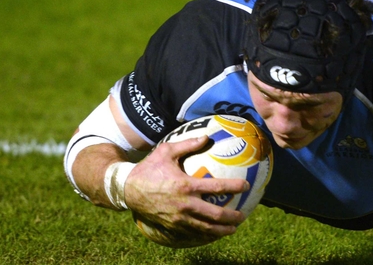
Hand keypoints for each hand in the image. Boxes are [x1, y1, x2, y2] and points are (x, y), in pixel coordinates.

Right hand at [124, 135, 250, 241]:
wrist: (126, 189)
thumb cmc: (148, 167)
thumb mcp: (166, 151)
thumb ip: (188, 144)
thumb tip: (207, 136)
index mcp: (186, 185)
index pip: (216, 187)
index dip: (234, 187)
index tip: (247, 186)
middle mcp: (184, 204)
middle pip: (214, 215)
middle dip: (232, 217)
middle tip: (243, 216)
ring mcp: (177, 218)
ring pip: (204, 229)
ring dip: (221, 231)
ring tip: (233, 229)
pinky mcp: (170, 226)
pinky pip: (191, 233)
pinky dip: (204, 235)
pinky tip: (213, 234)